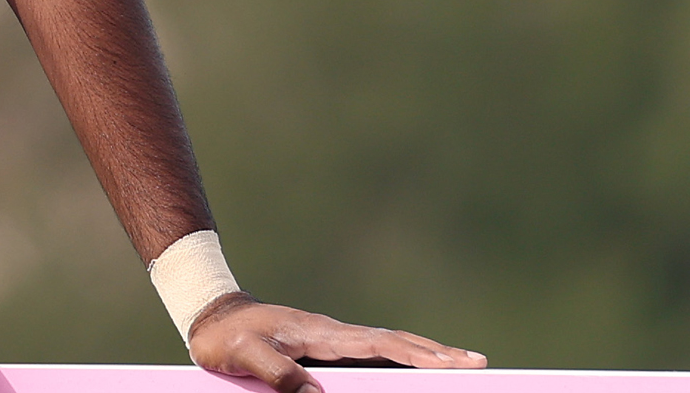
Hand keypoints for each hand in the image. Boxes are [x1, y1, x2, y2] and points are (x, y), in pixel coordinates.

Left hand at [188, 295, 483, 392]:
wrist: (212, 314)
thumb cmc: (225, 337)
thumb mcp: (244, 356)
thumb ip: (277, 374)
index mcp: (323, 335)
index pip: (381, 345)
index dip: (417, 354)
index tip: (452, 362)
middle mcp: (335, 335)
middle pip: (396, 342)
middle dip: (437, 352)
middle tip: (477, 362)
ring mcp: (332, 341)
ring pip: (387, 346)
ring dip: (423, 354)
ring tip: (458, 364)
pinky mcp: (325, 349)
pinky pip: (370, 355)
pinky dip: (398, 359)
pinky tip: (410, 369)